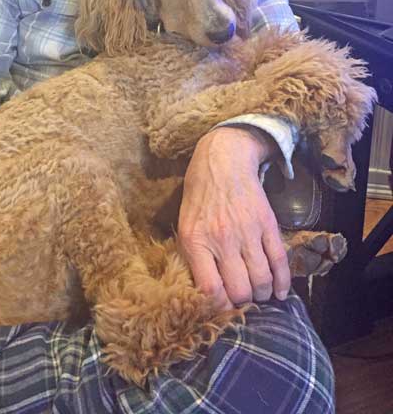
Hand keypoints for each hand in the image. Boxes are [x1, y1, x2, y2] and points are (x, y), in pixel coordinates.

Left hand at [178, 127, 289, 309]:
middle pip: (240, 290)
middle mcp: (222, 239)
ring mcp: (247, 232)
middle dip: (243, 303)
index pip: (211, 290)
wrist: (223, 160)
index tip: (223, 308)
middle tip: (243, 300)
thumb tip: (206, 291)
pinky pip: (280, 261)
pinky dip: (282, 282)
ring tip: (259, 294)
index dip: (220, 307)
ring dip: (262, 295)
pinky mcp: (267, 224)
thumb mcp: (185, 224)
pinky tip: (280, 292)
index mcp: (195, 241)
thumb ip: (193, 256)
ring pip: (261, 280)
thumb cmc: (199, 194)